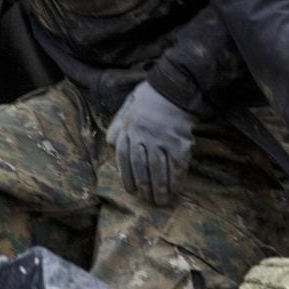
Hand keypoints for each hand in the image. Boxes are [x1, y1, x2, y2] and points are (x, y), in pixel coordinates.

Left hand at [110, 81, 195, 207]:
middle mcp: (142, 136)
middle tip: (147, 200)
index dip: (126, 176)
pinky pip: (177, 167)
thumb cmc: (150, 97)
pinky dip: (176, 180)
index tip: (131, 190)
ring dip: (159, 189)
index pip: (123, 157)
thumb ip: (118, 125)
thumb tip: (109, 143)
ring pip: (158, 170)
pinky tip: (175, 190)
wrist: (176, 87)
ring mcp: (161, 140)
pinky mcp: (180, 143)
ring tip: (161, 201)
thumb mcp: (127, 106)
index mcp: (128, 128)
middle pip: (140, 167)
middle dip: (144, 186)